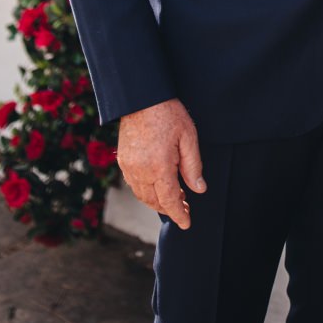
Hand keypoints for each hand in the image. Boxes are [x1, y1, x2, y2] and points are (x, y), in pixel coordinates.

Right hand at [117, 97, 204, 229]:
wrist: (141, 98)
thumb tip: (199, 190)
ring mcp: (129, 167)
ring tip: (175, 197)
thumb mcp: (189, 138)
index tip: (187, 224)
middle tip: (185, 208)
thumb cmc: (169, 114)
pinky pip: (134, 184)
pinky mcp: (123, 160)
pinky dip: (146, 191)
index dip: (179, 214)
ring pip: (142, 195)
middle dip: (170, 208)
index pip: (170, 200)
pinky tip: (158, 185)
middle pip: (155, 201)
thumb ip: (193, 167)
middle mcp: (141, 171)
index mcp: (159, 167)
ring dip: (157, 201)